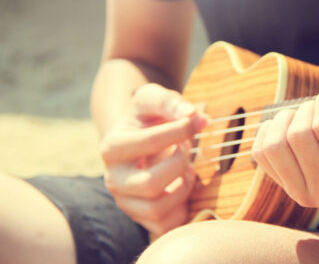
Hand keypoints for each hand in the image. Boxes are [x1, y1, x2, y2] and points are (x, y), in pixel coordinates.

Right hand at [100, 83, 207, 235]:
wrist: (140, 138)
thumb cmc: (149, 118)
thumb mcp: (153, 100)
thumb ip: (169, 101)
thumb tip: (192, 114)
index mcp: (112, 148)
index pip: (149, 143)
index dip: (181, 130)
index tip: (200, 120)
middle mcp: (113, 179)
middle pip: (150, 184)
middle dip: (179, 164)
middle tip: (186, 150)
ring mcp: (126, 202)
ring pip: (157, 209)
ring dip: (183, 187)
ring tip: (187, 169)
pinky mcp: (141, 218)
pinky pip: (166, 226)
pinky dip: (182, 207)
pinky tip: (183, 186)